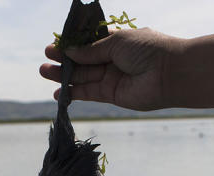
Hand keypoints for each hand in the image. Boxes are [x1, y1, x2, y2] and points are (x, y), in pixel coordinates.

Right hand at [39, 28, 184, 110]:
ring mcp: (112, 78)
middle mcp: (113, 60)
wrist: (169, 73)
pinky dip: (73, 93)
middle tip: (45, 60)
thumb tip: (70, 52)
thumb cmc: (147, 49)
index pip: (89, 43)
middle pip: (83, 61)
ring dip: (64, 76)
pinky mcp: (112, 95)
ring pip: (83, 77)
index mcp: (116, 41)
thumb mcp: (116, 42)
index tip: (54, 45)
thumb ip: (91, 50)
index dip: (72, 45)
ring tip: (44, 72)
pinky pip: (88, 93)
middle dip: (64, 60)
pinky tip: (58, 93)